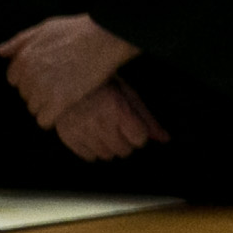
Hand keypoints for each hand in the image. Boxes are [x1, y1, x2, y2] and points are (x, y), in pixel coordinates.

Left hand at [0, 15, 139, 127]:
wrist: (102, 38)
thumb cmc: (75, 31)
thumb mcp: (43, 28)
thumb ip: (20, 41)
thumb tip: (1, 52)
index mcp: (23, 58)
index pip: (14, 80)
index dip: (29, 79)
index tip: (45, 76)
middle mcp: (29, 75)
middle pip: (25, 95)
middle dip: (38, 92)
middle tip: (58, 83)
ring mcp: (43, 89)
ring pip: (34, 109)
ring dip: (46, 105)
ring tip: (63, 93)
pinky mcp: (58, 102)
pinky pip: (44, 121)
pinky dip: (52, 118)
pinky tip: (63, 108)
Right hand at [51, 80, 170, 163]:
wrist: (67, 75)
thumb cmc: (101, 82)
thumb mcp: (128, 93)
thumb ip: (146, 118)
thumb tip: (165, 139)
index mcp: (118, 109)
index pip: (140, 139)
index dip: (137, 131)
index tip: (130, 122)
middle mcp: (100, 123)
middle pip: (124, 151)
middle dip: (123, 139)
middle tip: (114, 123)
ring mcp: (82, 132)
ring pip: (107, 156)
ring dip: (108, 144)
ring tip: (101, 126)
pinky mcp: (68, 137)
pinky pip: (89, 157)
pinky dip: (91, 148)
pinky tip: (89, 132)